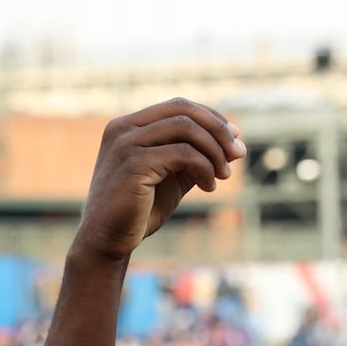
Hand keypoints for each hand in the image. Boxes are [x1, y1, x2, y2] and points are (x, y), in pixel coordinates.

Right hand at [73, 99, 244, 262]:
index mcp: (129, 125)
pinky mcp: (134, 165)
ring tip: (224, 175)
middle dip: (218, 130)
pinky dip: (204, 168)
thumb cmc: (140, 209)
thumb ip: (198, 158)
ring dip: (214, 150)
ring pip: (186, 129)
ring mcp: (126, 144)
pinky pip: (183, 154)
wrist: (108, 239)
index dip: (211, 117)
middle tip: (238, 153)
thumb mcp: (174, 177)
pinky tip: (209, 186)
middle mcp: (124, 128)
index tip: (235, 138)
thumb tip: (236, 146)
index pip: (178, 106)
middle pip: (183, 110)